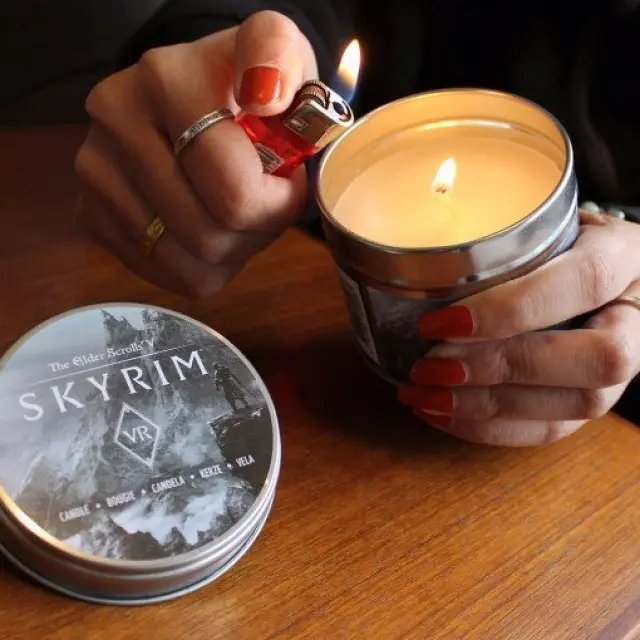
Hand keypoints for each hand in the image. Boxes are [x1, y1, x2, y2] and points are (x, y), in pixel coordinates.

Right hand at [75, 11, 316, 296]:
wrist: (190, 93)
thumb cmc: (246, 83)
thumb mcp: (279, 51)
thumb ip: (279, 57)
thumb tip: (263, 96)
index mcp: (167, 82)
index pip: (235, 195)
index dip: (279, 207)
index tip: (289, 185)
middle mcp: (117, 124)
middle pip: (211, 239)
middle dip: (257, 231)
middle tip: (265, 200)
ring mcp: (96, 173)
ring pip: (191, 267)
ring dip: (233, 251)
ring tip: (238, 211)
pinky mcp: (91, 213)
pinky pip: (167, 275)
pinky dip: (203, 265)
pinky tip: (210, 224)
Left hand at [398, 211, 639, 445]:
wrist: (607, 278)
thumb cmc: (562, 246)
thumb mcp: (544, 223)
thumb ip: (504, 240)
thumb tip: (423, 264)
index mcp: (625, 257)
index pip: (583, 282)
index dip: (509, 308)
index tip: (439, 322)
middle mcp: (636, 320)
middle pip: (592, 360)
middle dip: (498, 368)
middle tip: (427, 367)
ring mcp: (622, 371)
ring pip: (571, 405)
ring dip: (483, 408)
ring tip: (420, 395)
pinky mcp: (594, 404)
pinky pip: (550, 431)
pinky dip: (488, 429)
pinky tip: (440, 414)